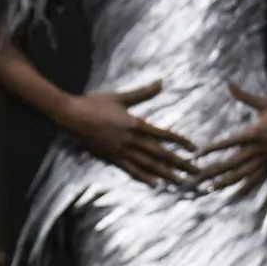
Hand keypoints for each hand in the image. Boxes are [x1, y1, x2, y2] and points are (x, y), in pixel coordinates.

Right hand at [65, 81, 195, 186]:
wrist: (71, 115)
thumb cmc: (94, 103)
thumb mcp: (120, 97)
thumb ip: (142, 93)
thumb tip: (161, 82)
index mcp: (135, 124)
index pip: (163, 135)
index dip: (180, 142)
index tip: (194, 149)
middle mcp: (130, 139)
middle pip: (160, 153)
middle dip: (179, 162)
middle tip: (195, 172)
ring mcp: (120, 150)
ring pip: (147, 164)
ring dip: (165, 173)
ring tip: (179, 181)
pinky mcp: (111, 156)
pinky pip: (129, 168)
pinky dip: (142, 176)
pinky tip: (154, 183)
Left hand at [199, 85, 266, 195]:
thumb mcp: (266, 103)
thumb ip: (245, 96)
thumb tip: (229, 83)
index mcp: (254, 133)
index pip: (227, 143)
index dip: (211, 149)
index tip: (196, 155)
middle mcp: (257, 150)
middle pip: (230, 164)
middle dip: (212, 172)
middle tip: (196, 179)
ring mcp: (265, 160)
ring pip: (242, 175)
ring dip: (225, 183)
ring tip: (210, 189)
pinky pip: (257, 179)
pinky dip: (246, 188)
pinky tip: (235, 195)